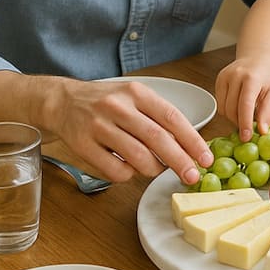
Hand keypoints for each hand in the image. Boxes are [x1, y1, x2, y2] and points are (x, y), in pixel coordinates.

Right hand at [48, 78, 212, 184]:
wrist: (64, 101)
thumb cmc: (108, 102)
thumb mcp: (135, 98)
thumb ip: (159, 117)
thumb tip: (190, 146)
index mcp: (137, 93)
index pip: (172, 117)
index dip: (192, 140)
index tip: (205, 158)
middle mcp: (118, 107)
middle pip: (157, 138)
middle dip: (180, 161)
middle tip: (193, 176)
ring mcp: (99, 125)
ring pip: (137, 156)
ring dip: (154, 170)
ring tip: (157, 170)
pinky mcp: (83, 145)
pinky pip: (114, 169)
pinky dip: (129, 175)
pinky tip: (129, 168)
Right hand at [215, 51, 269, 140]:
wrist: (258, 54)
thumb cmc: (268, 72)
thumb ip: (267, 112)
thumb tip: (262, 131)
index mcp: (252, 78)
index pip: (245, 105)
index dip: (245, 123)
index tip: (246, 137)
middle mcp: (236, 75)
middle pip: (232, 109)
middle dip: (240, 122)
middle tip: (251, 125)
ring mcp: (225, 76)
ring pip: (223, 109)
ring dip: (234, 117)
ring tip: (246, 112)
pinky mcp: (218, 79)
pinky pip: (219, 103)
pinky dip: (228, 109)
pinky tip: (238, 104)